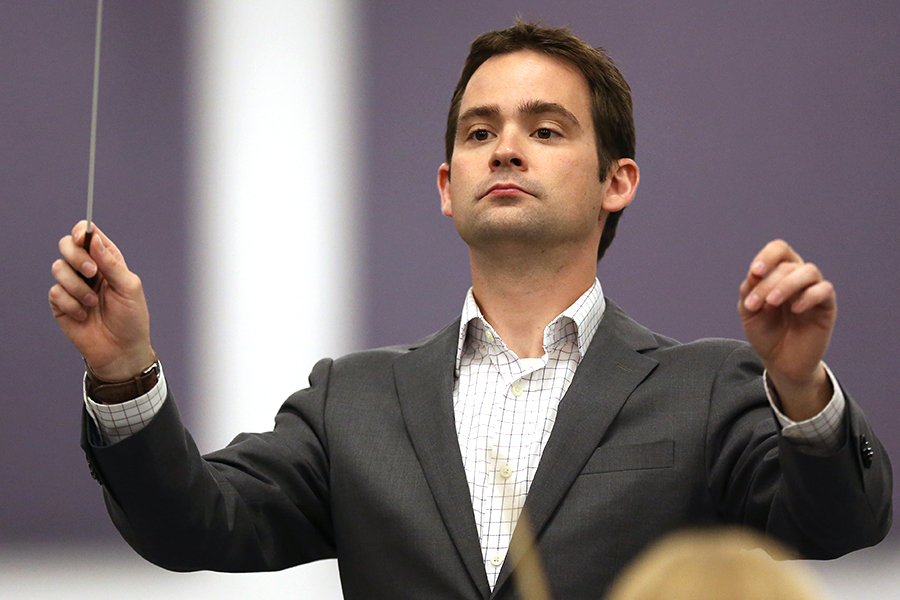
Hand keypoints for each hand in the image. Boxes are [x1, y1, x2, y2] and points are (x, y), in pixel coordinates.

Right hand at [49, 221, 155, 380]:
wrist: (121, 350)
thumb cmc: (131, 319)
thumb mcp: (129, 288)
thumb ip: (112, 263)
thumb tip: (95, 240)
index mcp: (107, 262)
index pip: (89, 236)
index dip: (83, 231)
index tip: (83, 236)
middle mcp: (88, 270)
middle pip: (67, 246)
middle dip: (76, 256)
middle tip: (91, 272)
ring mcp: (73, 286)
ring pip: (58, 268)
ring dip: (76, 286)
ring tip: (92, 303)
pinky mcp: (61, 303)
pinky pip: (55, 292)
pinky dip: (70, 304)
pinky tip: (83, 315)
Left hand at [738, 240, 835, 419]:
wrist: (780, 361)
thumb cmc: (765, 332)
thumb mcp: (749, 311)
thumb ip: (749, 291)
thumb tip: (755, 274)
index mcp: (779, 274)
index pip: (779, 250)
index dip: (767, 256)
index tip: (754, 272)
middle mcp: (798, 278)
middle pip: (788, 264)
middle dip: (767, 283)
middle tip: (753, 305)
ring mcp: (813, 291)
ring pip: (809, 271)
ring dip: (786, 285)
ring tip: (771, 304)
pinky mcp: (827, 306)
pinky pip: (824, 290)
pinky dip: (808, 296)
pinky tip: (795, 310)